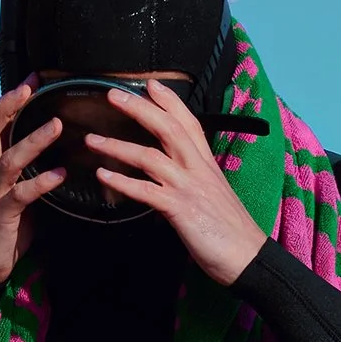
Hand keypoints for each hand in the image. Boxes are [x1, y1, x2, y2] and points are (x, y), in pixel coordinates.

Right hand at [0, 81, 63, 285]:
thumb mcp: (15, 192)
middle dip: (8, 106)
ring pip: (9, 160)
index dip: (9, 101)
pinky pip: (20, 195)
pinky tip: (59, 174)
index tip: (31, 80)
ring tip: (56, 126)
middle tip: (29, 88)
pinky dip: (40, 182)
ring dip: (32, 141)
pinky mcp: (1, 216)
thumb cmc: (3, 226)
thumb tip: (58, 153)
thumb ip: (28, 171)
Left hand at [86, 80, 266, 283]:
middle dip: (138, 108)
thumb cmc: (230, 230)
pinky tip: (104, 176)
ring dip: (118, 147)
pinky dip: (122, 182)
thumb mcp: (213, 197)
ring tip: (93, 141)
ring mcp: (188, 187)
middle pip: (167, 128)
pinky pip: (145, 191)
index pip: (189, 123)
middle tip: (111, 95)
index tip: (151, 84)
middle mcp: (197, 169)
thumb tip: (168, 190)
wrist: (248, 257)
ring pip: (150, 156)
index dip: (170, 101)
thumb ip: (191, 185)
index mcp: (206, 164)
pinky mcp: (180, 209)